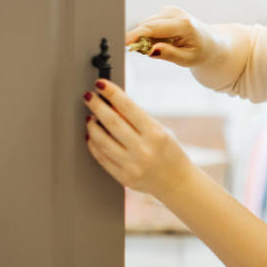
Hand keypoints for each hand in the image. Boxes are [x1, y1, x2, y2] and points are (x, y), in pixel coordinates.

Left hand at [83, 78, 194, 198]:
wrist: (177, 182)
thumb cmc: (169, 152)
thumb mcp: (160, 131)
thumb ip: (137, 119)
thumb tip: (112, 102)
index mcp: (156, 134)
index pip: (128, 107)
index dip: (112, 93)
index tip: (101, 84)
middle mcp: (144, 150)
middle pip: (112, 122)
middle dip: (97, 106)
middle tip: (89, 96)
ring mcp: (132, 165)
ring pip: (102, 141)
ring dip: (92, 126)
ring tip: (90, 117)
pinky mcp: (124, 177)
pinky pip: (102, 158)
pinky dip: (94, 144)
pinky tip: (92, 136)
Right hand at [125, 6, 224, 67]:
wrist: (210, 42)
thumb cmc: (200, 52)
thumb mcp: (187, 59)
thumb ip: (169, 54)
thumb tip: (151, 50)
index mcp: (183, 24)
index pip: (153, 28)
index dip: (135, 35)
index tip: (123, 43)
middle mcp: (176, 13)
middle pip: (146, 25)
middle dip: (141, 40)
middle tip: (151, 54)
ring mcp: (171, 10)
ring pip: (146, 24)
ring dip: (147, 38)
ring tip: (165, 47)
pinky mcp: (166, 11)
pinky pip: (150, 23)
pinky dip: (151, 34)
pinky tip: (165, 41)